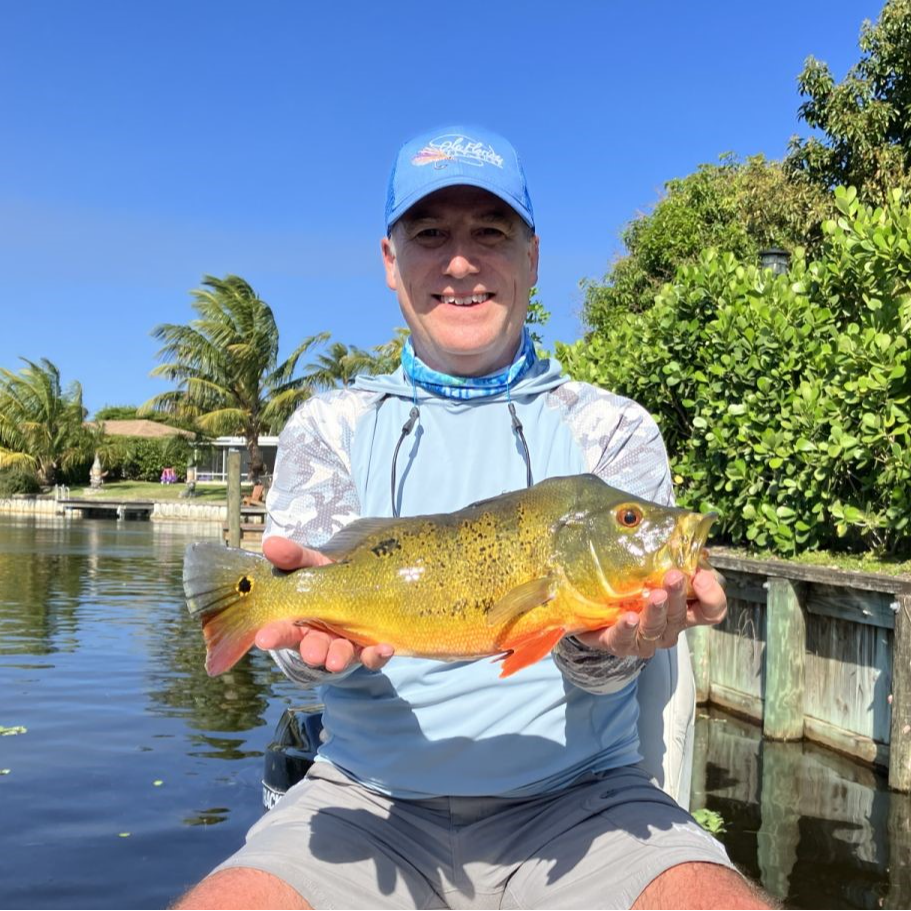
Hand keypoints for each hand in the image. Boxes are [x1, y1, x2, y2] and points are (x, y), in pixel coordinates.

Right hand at [255, 537, 394, 672]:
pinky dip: (376, 656)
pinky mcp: (369, 649)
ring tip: (338, 661)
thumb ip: (294, 556)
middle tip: (313, 654)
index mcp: (300, 619)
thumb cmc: (330, 577)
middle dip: (311, 651)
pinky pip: (372, 657)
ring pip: (340, 655)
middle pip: (312, 647)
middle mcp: (320, 637)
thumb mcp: (312, 564)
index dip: (274, 635)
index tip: (263, 639)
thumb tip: (270, 543)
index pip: (283, 630)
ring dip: (339, 658)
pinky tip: (385, 648)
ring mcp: (345, 646)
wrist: (364, 584)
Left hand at [575, 568, 725, 658]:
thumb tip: (673, 535)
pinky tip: (628, 617)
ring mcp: (646, 639)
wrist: (597, 611)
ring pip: (656, 629)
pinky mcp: (620, 644)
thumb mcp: (651, 568)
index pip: (711, 610)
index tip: (701, 577)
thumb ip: (666, 555)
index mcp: (684, 610)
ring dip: (656, 611)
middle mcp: (669, 627)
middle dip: (678, 595)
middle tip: (674, 576)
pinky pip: (625, 639)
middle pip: (681, 616)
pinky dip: (627, 629)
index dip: (712, 597)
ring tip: (655, 595)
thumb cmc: (632, 586)